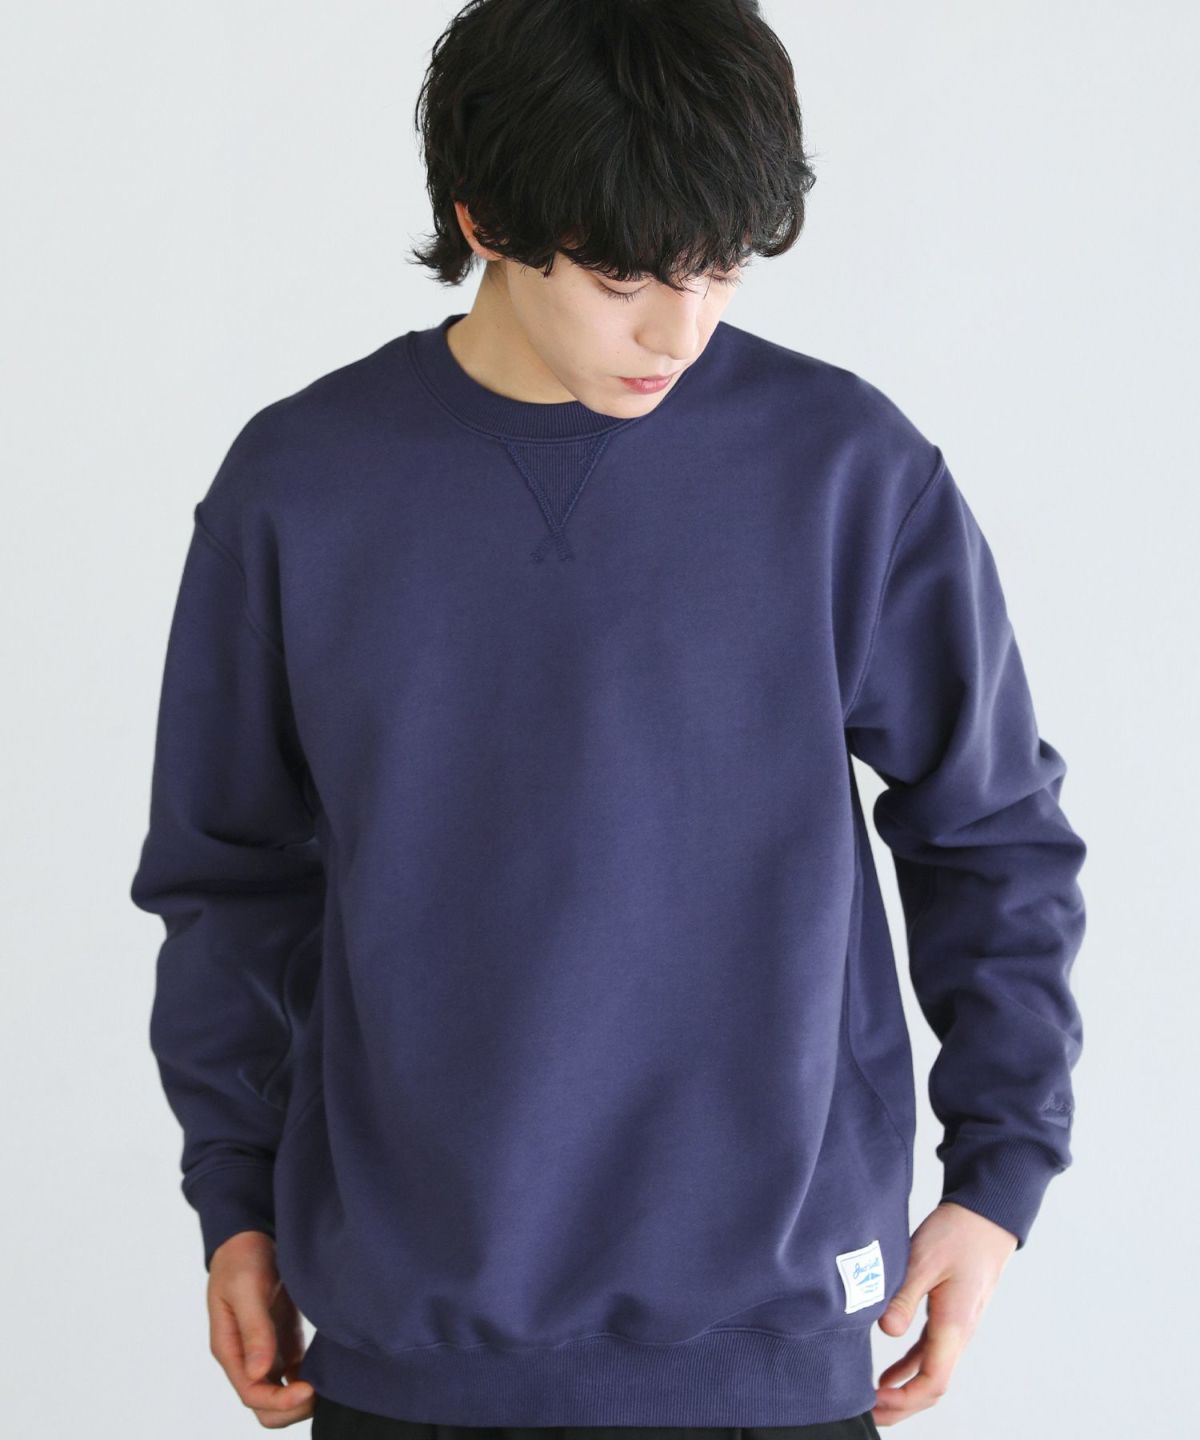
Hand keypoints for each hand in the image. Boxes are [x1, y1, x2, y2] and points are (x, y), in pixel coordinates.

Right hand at [207, 1230, 315, 1427]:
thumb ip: (253, 1328)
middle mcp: (246, 1358)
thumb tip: (258, 1373)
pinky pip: (294, 1375)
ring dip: (302, 1399)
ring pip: (281, 1395)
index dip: (280, 1400)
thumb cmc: (242, 1258)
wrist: (249, 1236)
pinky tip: (328, 1369)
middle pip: (265, 1406)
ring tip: (330, 1383)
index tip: (309, 1388)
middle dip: (292, 1409)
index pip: (252, 1394)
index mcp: (231, 1349)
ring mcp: (265, 1352)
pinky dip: (309, 1380)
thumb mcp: (245, 1288)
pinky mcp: (283, 1342)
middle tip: (322, 1390)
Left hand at [870, 1201, 1018, 1425]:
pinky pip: (929, 1354)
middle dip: (902, 1407)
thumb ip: (904, 1297)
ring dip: (904, 1392)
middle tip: (867, 1414)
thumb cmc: (957, 1234)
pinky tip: (888, 1377)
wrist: (985, 1219)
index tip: (874, 1400)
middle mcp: (958, 1334)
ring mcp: (955, 1327)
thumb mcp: (924, 1261)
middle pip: (932, 1387)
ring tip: (873, 1402)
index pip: (932, 1381)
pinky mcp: (949, 1316)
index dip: (904, 1400)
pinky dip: (908, 1369)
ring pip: (930, 1373)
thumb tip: (887, 1332)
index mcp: (954, 1325)